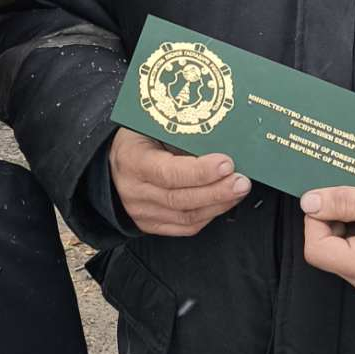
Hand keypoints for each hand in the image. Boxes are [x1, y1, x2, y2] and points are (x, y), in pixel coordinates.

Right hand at [108, 127, 250, 236]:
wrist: (113, 162)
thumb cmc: (136, 138)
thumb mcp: (150, 126)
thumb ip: (179, 135)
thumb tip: (219, 140)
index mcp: (132, 161)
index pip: (168, 173)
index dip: (200, 172)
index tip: (226, 163)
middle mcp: (134, 191)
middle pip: (181, 199)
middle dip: (217, 191)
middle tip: (242, 181)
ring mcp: (141, 212)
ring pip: (186, 217)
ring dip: (218, 204)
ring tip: (239, 190)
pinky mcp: (150, 225)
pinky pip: (185, 227)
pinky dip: (208, 216)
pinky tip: (223, 203)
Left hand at [301, 184, 354, 301]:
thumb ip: (345, 201)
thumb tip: (309, 203)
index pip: (317, 250)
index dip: (316, 222)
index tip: (331, 201)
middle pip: (324, 251)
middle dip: (332, 222)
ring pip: (334, 253)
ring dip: (342, 229)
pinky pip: (347, 258)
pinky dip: (351, 237)